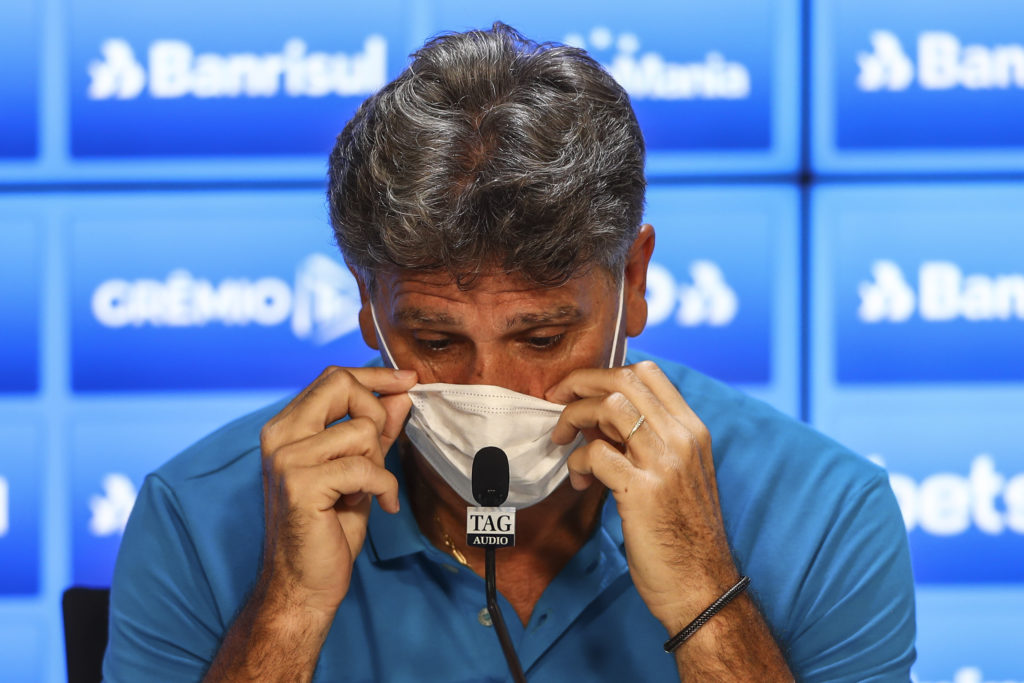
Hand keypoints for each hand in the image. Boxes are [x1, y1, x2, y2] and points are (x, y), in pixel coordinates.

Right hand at [258, 366, 416, 619]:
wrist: (304, 584)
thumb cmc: (329, 529)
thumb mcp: (359, 470)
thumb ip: (377, 431)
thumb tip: (401, 393)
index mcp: (287, 427)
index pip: (333, 378)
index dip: (374, 375)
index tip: (407, 380)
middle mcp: (279, 435)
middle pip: (341, 385)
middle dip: (376, 413)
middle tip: (380, 451)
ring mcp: (286, 459)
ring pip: (361, 431)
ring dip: (378, 464)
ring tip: (365, 491)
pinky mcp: (301, 484)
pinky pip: (365, 468)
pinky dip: (383, 489)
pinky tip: (379, 507)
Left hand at [547, 360, 738, 629]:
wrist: (701, 586)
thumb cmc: (682, 533)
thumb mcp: (676, 474)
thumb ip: (645, 441)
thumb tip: (597, 417)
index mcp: (693, 430)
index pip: (648, 373)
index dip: (605, 372)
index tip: (581, 389)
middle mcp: (682, 439)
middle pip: (624, 380)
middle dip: (580, 383)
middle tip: (556, 399)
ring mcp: (664, 463)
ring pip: (608, 407)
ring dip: (573, 417)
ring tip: (562, 440)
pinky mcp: (642, 490)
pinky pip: (595, 453)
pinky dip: (577, 462)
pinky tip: (580, 482)